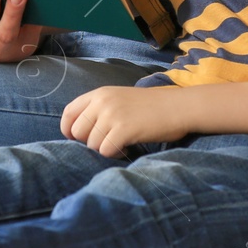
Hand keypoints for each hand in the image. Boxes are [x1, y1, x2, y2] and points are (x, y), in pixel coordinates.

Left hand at [61, 85, 189, 157]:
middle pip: (78, 133)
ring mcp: (113, 114)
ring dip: (105, 149)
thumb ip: (99, 109)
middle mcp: (103, 101)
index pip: (68, 113)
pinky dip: (116, 154)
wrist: (178, 106)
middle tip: (109, 142)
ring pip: (92, 144)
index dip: (69, 130)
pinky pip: (106, 151)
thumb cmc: (151, 106)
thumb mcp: (120, 99)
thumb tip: (77, 133)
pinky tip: (128, 148)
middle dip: (90, 142)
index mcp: (100, 93)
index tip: (79, 139)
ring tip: (122, 143)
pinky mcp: (124, 129)